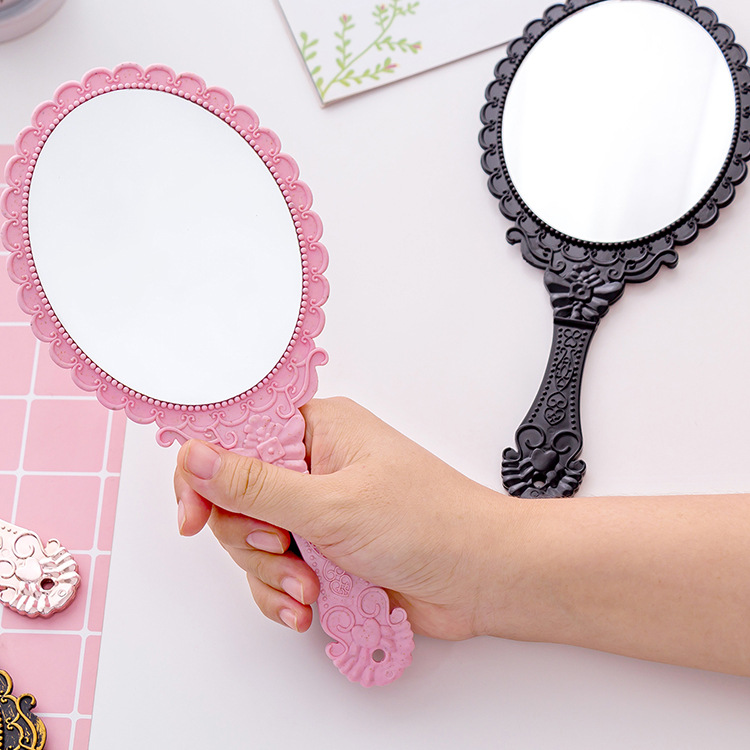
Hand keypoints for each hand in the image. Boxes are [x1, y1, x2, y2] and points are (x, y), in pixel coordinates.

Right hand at [173, 397, 520, 639]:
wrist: (480, 575)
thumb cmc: (429, 522)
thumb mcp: (332, 504)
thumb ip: (256, 486)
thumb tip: (197, 456)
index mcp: (318, 429)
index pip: (234, 437)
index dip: (204, 474)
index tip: (193, 516)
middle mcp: (315, 465)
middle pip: (236, 499)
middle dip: (252, 539)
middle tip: (283, 550)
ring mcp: (320, 510)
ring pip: (255, 542)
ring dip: (274, 573)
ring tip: (310, 586)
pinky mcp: (327, 549)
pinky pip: (279, 572)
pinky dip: (287, 593)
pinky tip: (310, 605)